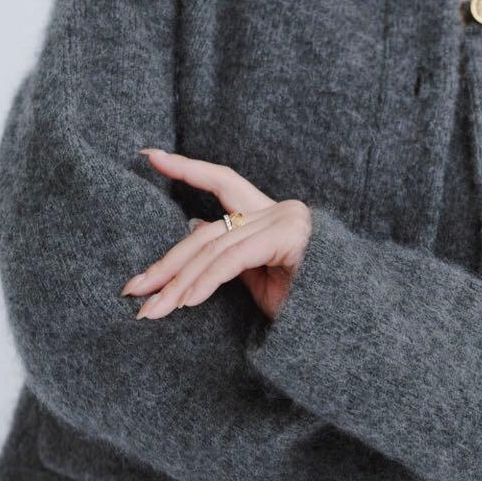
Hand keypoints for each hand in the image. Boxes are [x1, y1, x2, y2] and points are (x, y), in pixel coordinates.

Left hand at [121, 149, 311, 320]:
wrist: (349, 326)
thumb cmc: (306, 307)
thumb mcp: (258, 278)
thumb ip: (227, 254)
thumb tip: (192, 228)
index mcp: (271, 214)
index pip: (222, 181)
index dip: (186, 167)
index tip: (148, 154)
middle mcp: (279, 210)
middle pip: (206, 232)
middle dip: (166, 264)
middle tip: (132, 289)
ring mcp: (286, 221)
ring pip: (214, 249)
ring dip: (178, 284)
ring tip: (151, 310)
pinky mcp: (290, 239)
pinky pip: (233, 261)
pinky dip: (205, 283)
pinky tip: (185, 302)